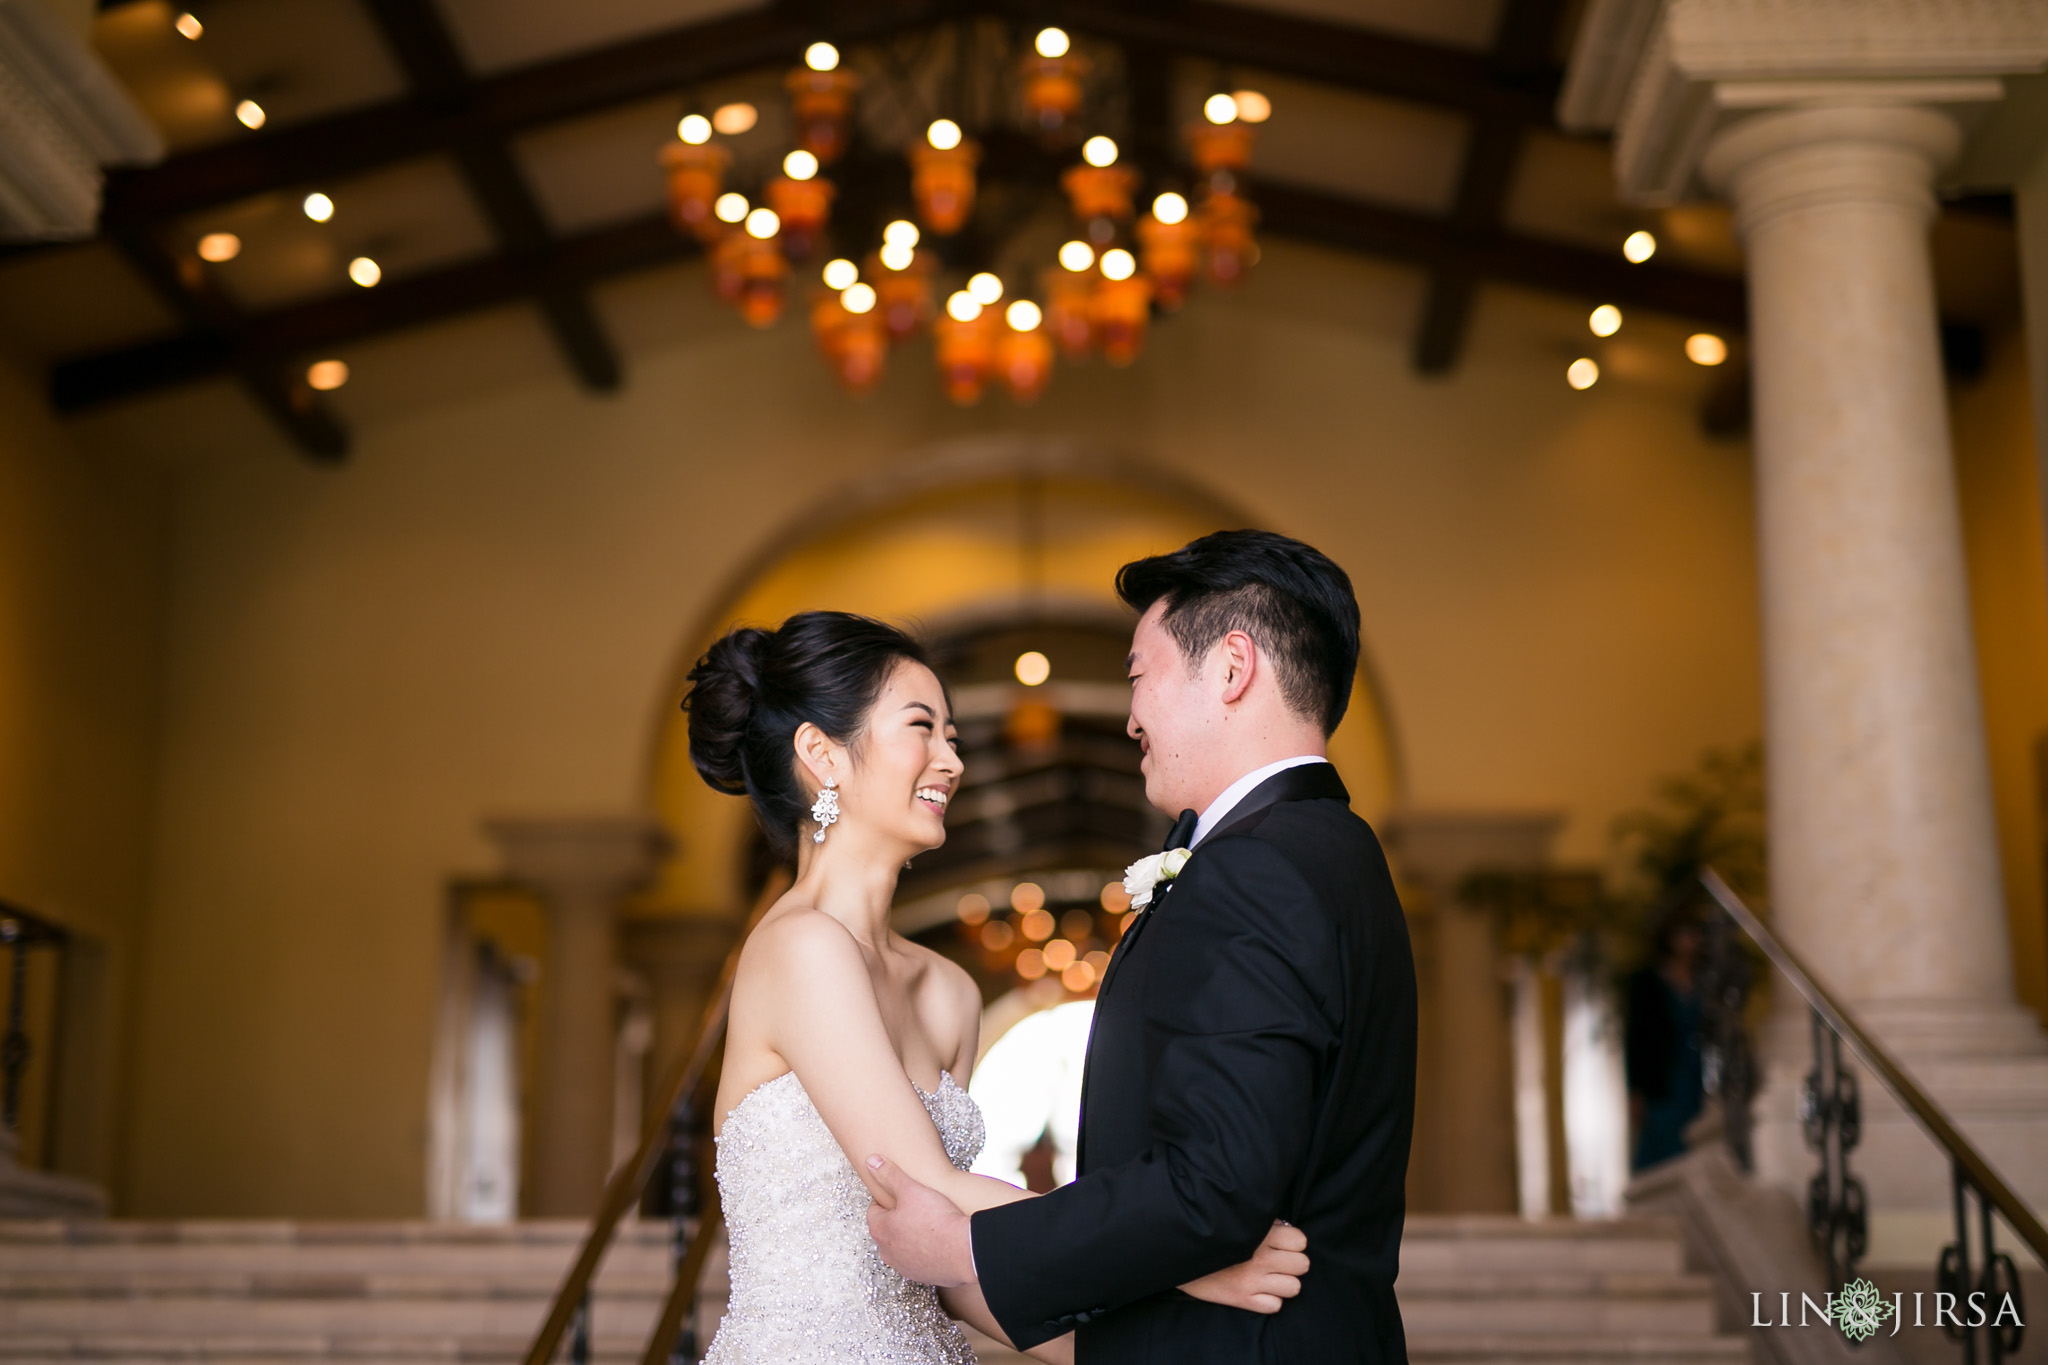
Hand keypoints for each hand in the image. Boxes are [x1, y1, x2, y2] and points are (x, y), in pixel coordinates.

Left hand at [865, 1155, 976, 1288]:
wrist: (965, 1250)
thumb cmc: (936, 1219)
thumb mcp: (911, 1189)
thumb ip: (889, 1174)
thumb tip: (870, 1161)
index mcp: (880, 1230)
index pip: (874, 1211)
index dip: (888, 1199)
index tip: (902, 1195)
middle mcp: (887, 1252)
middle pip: (887, 1230)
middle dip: (898, 1219)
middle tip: (916, 1207)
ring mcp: (905, 1267)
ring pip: (902, 1247)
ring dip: (911, 1237)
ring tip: (930, 1224)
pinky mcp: (923, 1277)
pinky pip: (920, 1261)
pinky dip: (926, 1252)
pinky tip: (940, 1241)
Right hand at [1180, 1220, 1307, 1313]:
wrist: (1179, 1253)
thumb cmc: (1211, 1234)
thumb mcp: (1238, 1220)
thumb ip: (1264, 1223)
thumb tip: (1287, 1229)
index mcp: (1260, 1233)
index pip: (1301, 1241)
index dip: (1293, 1243)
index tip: (1280, 1244)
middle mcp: (1260, 1257)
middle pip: (1303, 1265)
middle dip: (1292, 1263)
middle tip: (1276, 1261)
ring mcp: (1252, 1280)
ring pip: (1294, 1287)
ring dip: (1283, 1283)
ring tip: (1269, 1277)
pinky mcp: (1242, 1299)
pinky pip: (1275, 1306)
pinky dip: (1269, 1300)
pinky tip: (1257, 1291)